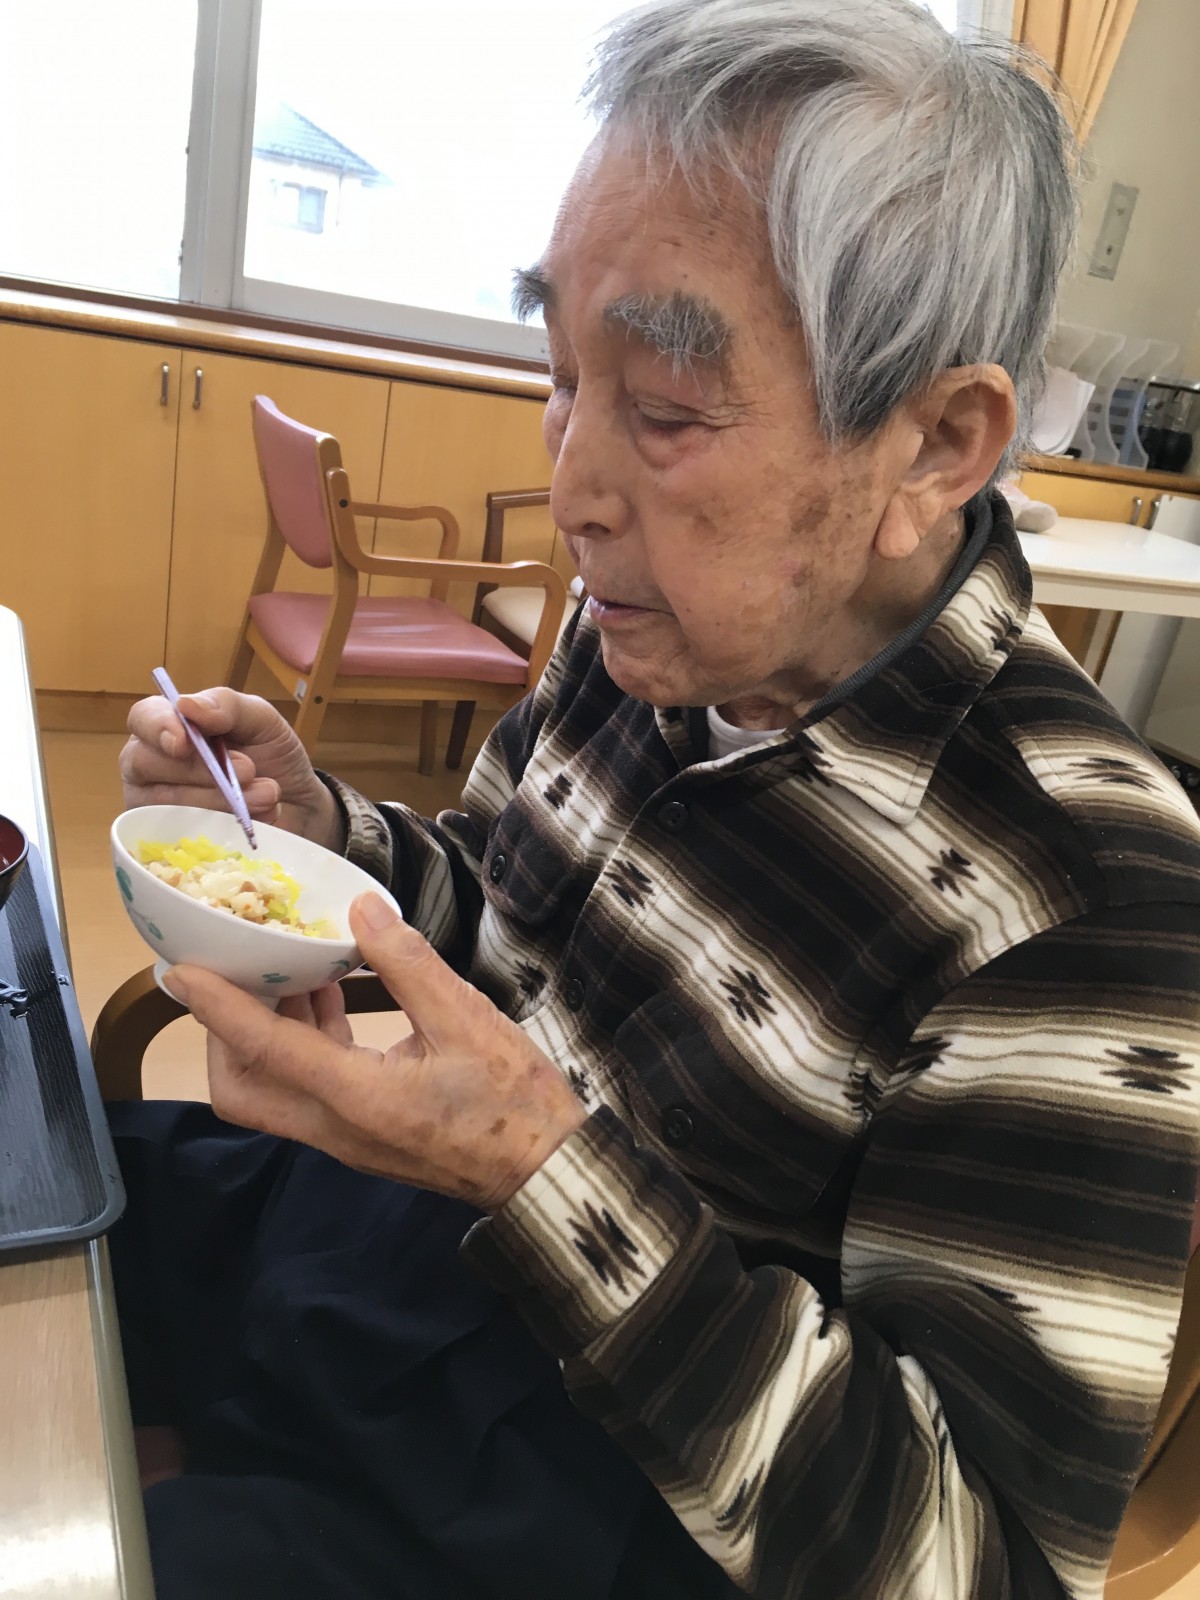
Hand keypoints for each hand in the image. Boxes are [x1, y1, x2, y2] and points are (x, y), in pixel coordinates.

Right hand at [120, 687, 341, 850]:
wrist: (300, 806)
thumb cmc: (272, 756)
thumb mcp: (260, 719)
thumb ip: (225, 705)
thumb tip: (185, 705)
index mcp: (167, 725)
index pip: (142, 719)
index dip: (157, 728)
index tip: (183, 741)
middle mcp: (151, 765)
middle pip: (146, 763)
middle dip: (200, 769)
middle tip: (248, 770)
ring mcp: (155, 805)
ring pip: (166, 803)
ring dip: (221, 799)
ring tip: (266, 795)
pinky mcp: (169, 841)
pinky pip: (178, 837)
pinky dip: (222, 827)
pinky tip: (255, 819)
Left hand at [164, 894, 586, 1210]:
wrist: (546, 1171)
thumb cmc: (514, 1102)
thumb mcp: (467, 1020)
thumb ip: (408, 963)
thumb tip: (362, 908)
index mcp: (356, 1097)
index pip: (264, 1049)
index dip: (218, 1006)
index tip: (181, 970)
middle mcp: (337, 1126)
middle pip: (242, 1089)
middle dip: (223, 1033)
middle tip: (234, 973)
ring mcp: (348, 1136)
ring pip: (272, 1090)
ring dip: (264, 1032)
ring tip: (285, 966)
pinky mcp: (365, 1132)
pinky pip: (309, 1088)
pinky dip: (302, 1041)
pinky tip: (329, 994)